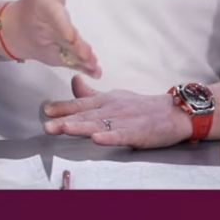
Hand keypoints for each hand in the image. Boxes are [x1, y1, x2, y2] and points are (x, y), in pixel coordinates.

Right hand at [0, 0, 101, 77]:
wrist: (13, 30)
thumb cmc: (34, 1)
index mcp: (45, 10)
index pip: (54, 19)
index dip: (62, 28)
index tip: (70, 35)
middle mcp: (47, 31)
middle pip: (63, 40)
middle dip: (76, 48)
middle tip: (88, 55)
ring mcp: (51, 48)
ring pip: (69, 56)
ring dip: (81, 61)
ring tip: (95, 67)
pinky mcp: (57, 59)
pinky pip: (71, 64)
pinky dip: (82, 69)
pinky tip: (96, 73)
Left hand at [41, 75, 193, 148]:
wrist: (173, 112)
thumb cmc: (140, 106)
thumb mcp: (113, 97)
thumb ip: (91, 94)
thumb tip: (73, 80)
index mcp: (105, 101)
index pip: (80, 104)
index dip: (62, 107)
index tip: (46, 110)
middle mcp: (112, 109)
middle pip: (86, 115)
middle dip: (65, 120)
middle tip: (47, 125)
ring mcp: (124, 121)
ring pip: (99, 124)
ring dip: (81, 126)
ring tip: (64, 128)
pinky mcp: (138, 133)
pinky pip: (121, 135)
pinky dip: (109, 137)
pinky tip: (97, 139)